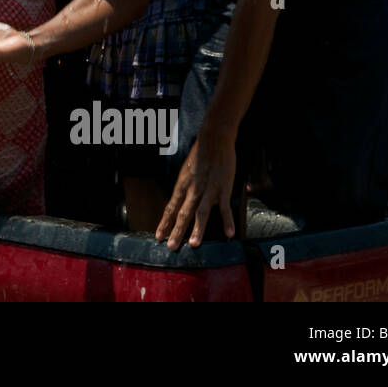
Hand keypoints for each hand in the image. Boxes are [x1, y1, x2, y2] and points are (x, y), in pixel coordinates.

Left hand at [156, 128, 236, 249]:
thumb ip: (186, 187)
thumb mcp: (187, 172)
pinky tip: (228, 234)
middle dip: (176, 231)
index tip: (158, 236)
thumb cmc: (200, 155)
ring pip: (201, 212)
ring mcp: (208, 189)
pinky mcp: (223, 187)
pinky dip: (227, 221)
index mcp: (182, 185)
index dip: (164, 222)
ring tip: (194, 245)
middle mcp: (192, 189)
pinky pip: (225, 207)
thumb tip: (182, 201)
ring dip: (197, 229)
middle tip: (171, 247)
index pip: (170, 207)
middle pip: (182, 213)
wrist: (213, 139)